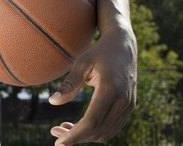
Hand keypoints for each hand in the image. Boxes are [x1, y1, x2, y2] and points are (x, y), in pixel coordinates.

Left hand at [48, 26, 136, 144]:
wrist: (123, 45)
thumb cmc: (99, 52)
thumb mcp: (81, 63)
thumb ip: (68, 84)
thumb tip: (52, 102)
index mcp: (111, 88)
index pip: (92, 121)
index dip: (74, 135)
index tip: (58, 142)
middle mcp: (124, 100)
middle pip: (98, 131)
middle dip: (76, 137)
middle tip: (55, 132)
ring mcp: (129, 104)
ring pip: (106, 132)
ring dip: (85, 136)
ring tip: (63, 128)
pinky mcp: (129, 106)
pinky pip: (112, 126)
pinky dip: (95, 130)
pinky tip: (79, 125)